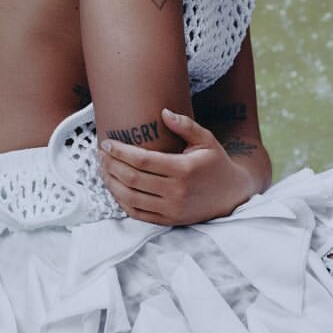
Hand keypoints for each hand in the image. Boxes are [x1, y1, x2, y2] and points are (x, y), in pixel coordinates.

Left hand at [99, 107, 262, 224]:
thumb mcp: (207, 140)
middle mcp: (176, 191)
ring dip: (111, 183)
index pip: (143, 160)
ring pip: (130, 198)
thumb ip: (185, 125)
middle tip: (100, 154)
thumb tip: (163, 111)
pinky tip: (114, 188)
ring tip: (103, 169)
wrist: (231, 195)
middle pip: (132, 179)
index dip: (121, 152)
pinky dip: (121, 201)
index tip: (107, 143)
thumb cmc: (216, 163)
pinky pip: (137, 213)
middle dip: (111, 165)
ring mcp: (171, 209)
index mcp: (184, 169)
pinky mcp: (168, 220)